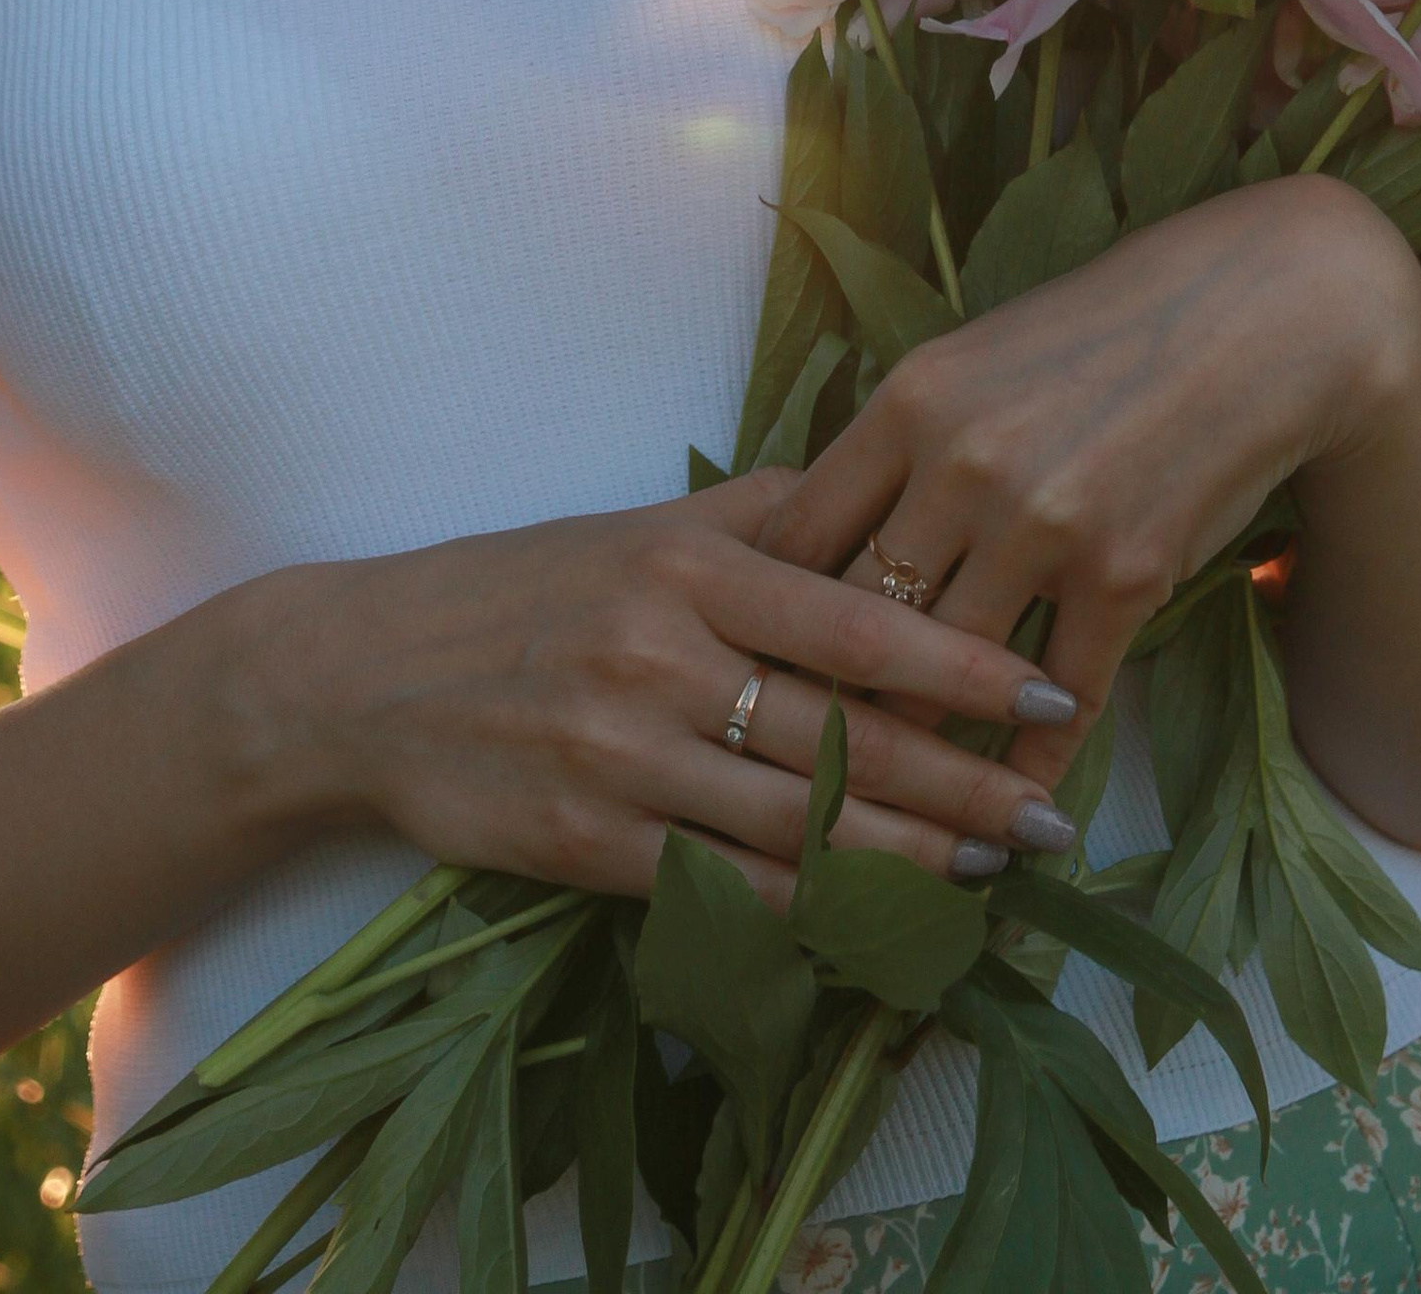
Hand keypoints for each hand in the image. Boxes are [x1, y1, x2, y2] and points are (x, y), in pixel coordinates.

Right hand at [246, 470, 1082, 913]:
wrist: (365, 672)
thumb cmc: (525, 588)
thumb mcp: (642, 527)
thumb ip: (767, 515)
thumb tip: (887, 497)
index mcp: (690, 564)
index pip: (859, 626)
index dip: (965, 669)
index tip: (1050, 696)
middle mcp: (661, 654)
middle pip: (845, 737)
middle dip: (964, 784)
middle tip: (1055, 819)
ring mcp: (618, 753)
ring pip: (794, 823)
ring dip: (906, 860)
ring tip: (994, 874)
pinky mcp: (580, 839)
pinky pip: (717, 885)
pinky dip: (804, 910)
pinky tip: (872, 923)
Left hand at [755, 175, 1420, 784]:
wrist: (1262, 316)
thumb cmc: (1107, 329)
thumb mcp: (977, 359)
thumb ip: (900, 444)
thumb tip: (825, 534)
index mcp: (908, 401)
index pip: (794, 538)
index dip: (764, 615)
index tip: (751, 669)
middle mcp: (962, 466)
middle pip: (852, 620)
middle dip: (822, 697)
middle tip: (793, 763)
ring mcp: (1045, 525)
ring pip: (943, 674)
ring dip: (918, 748)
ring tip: (889, 807)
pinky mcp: (1125, 576)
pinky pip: (1060, 701)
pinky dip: (1029, 761)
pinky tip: (1013, 806)